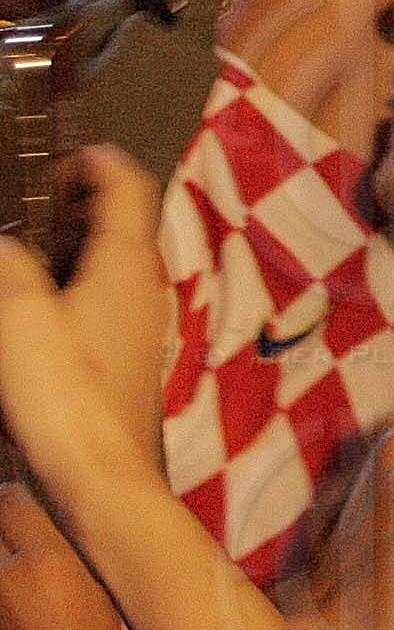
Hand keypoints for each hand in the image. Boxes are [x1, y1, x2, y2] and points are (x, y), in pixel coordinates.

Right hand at [0, 150, 167, 498]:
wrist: (96, 471)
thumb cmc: (61, 391)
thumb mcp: (16, 312)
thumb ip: (9, 262)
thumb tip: (6, 241)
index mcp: (126, 263)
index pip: (128, 185)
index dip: (94, 160)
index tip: (56, 158)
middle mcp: (143, 285)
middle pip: (119, 220)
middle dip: (74, 200)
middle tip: (27, 200)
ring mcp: (138, 320)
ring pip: (108, 260)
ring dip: (68, 242)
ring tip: (21, 246)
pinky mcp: (124, 351)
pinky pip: (101, 297)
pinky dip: (70, 281)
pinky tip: (33, 299)